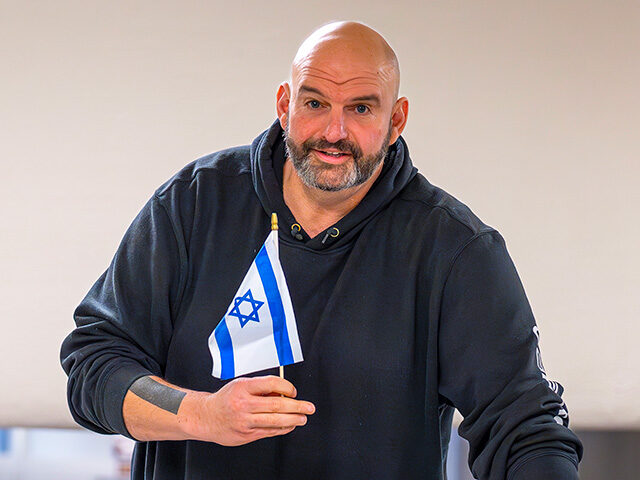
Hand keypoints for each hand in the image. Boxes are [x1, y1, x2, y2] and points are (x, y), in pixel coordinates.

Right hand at [179, 375, 314, 445]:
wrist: (205, 417)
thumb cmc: (226, 399)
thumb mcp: (241, 385)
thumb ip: (261, 388)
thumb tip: (284, 392)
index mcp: (243, 387)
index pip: (271, 383)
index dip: (287, 386)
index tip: (293, 391)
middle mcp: (243, 404)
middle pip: (276, 404)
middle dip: (296, 406)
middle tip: (308, 407)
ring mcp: (244, 421)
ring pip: (274, 420)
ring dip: (293, 419)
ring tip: (302, 418)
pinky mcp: (246, 434)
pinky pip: (269, 431)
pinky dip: (282, 429)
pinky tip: (289, 426)